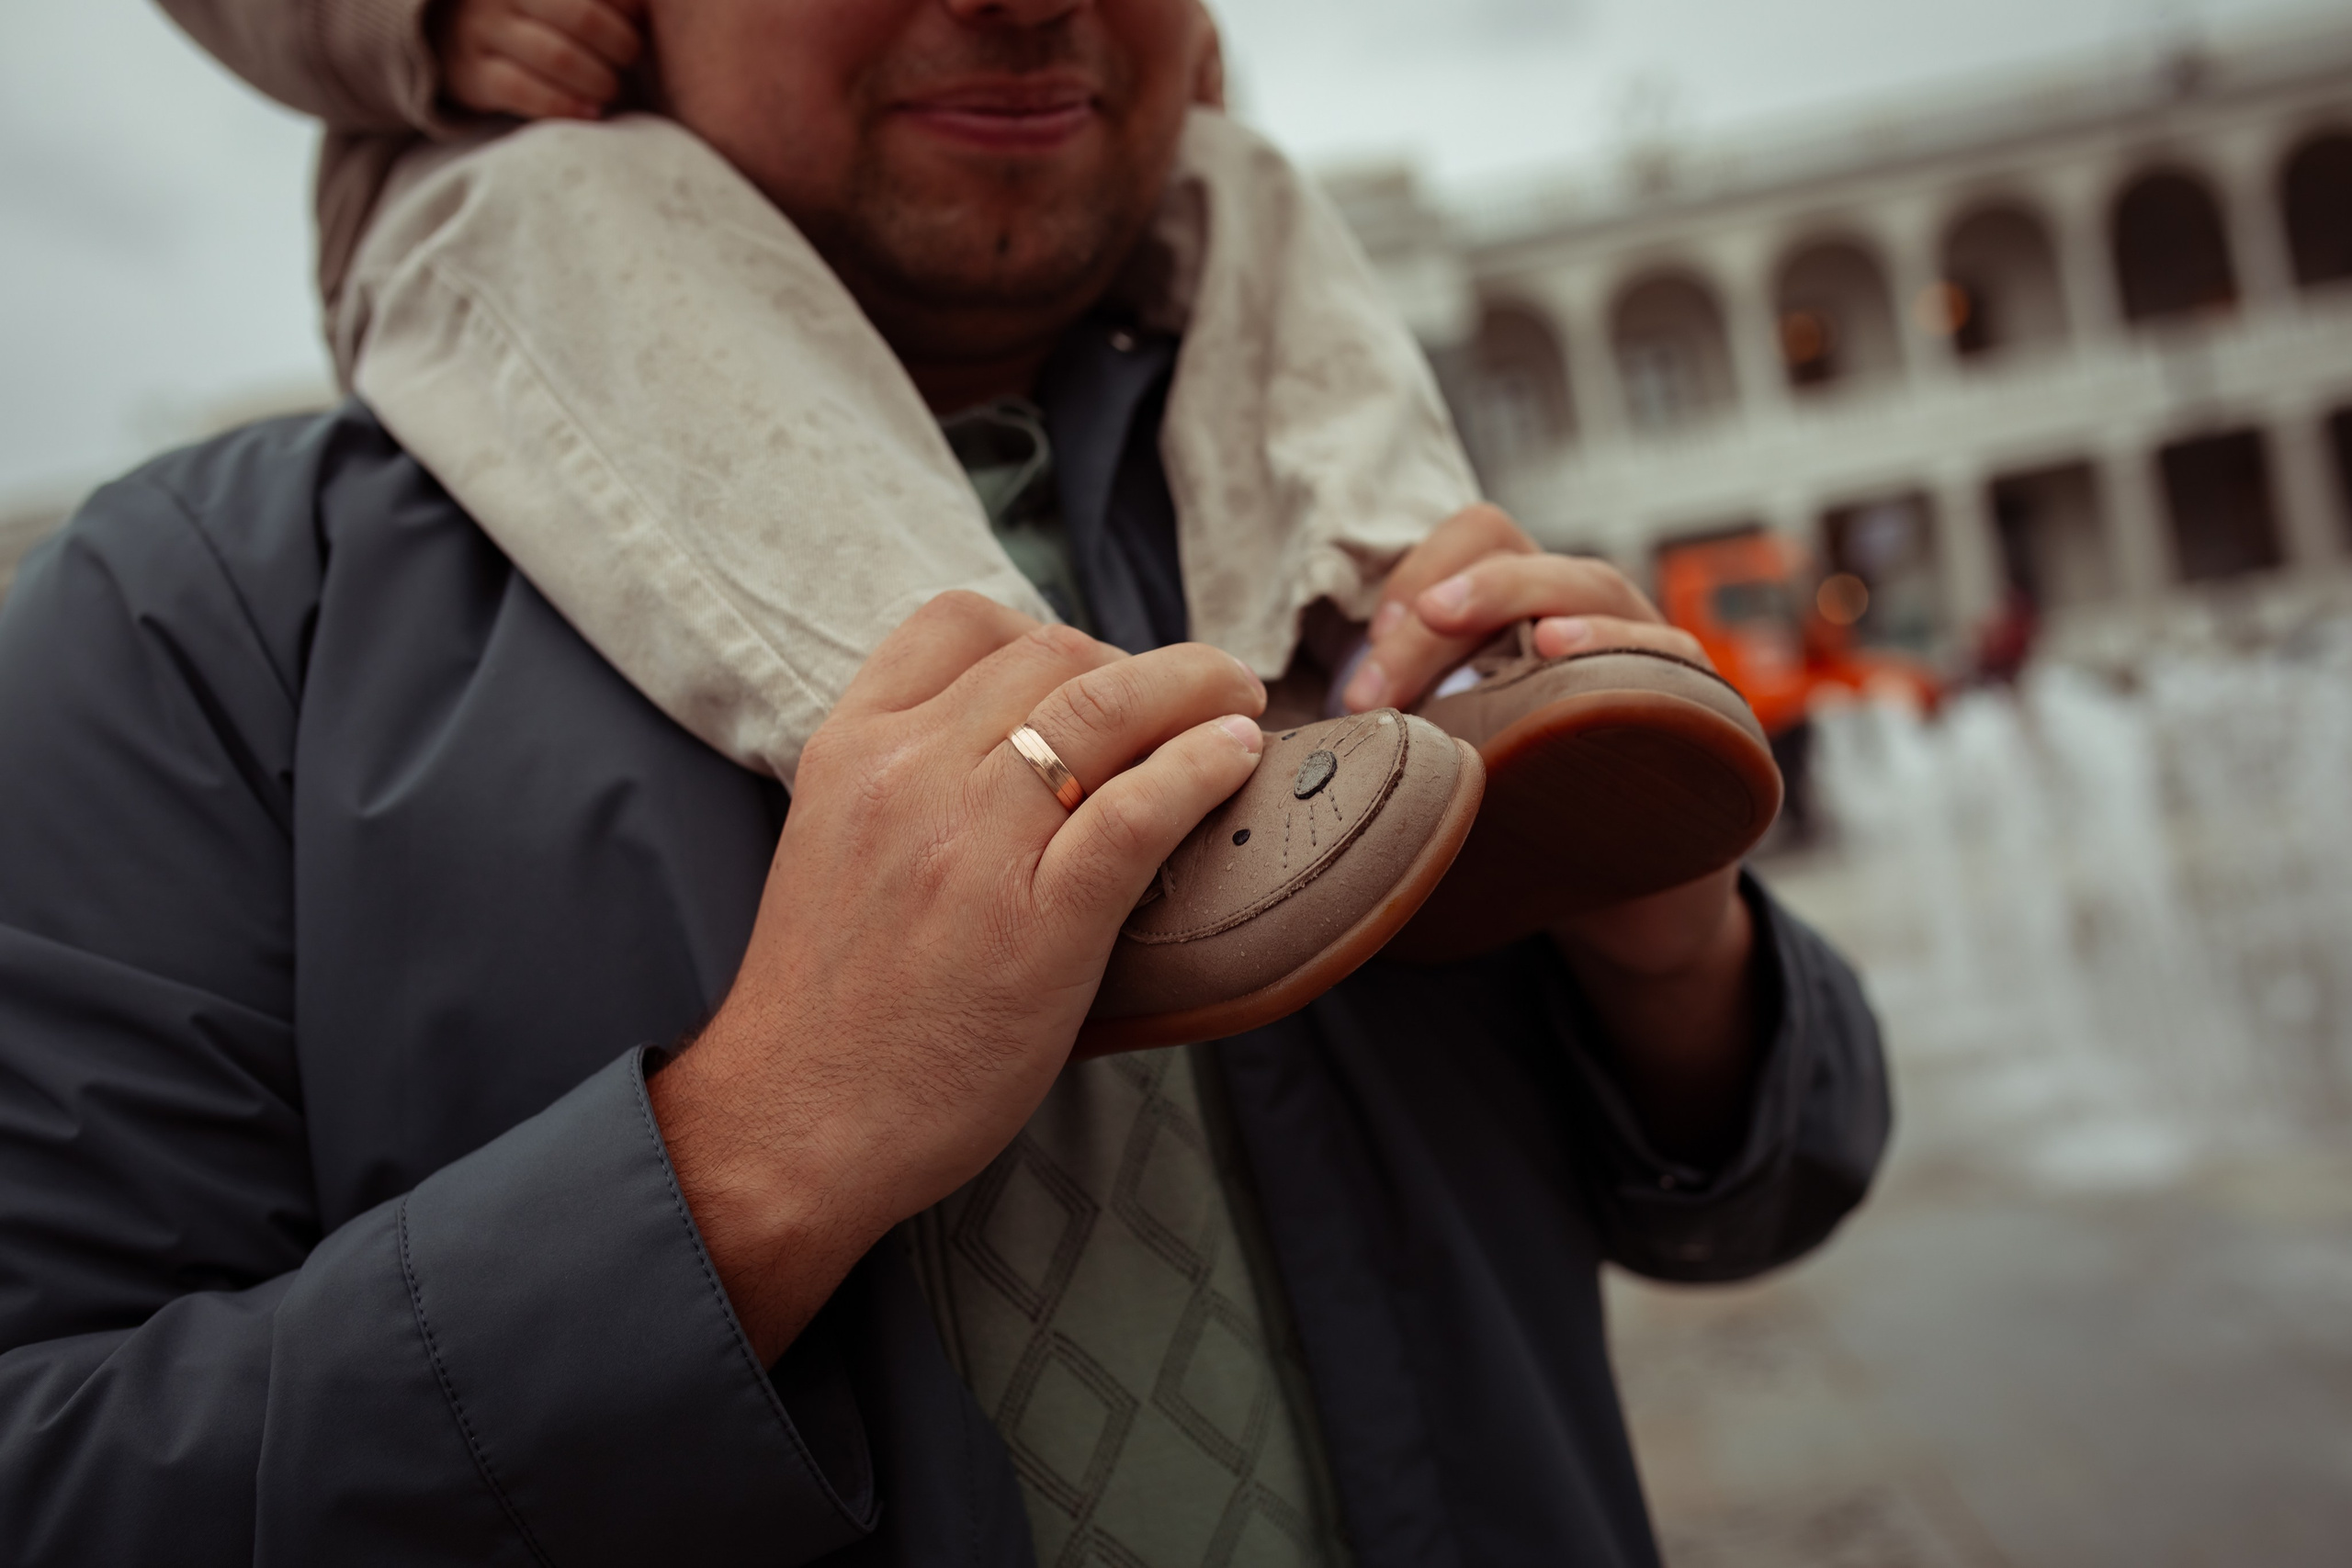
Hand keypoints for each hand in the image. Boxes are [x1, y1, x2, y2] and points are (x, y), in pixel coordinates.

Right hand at [432, 0, 645, 121]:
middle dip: (621, 44)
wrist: (448, 35)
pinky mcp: (472, 74)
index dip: (629, 7)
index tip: (641, 21)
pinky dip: (566, 106)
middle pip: (583, 16)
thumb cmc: (526, 12)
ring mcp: (482, 30)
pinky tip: (589, 111)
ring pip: (557, 56)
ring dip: (599, 79)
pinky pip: (525, 92)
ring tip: (611, 88)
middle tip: (630, 57)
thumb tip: (648, 8)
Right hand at [649, 594, 1265, 1361]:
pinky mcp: (1039, 921)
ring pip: (1107, 704)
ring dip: (1194, 687)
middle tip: (1189, 699)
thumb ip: (910, 782)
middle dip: (1137, 664)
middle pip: (1053, 652)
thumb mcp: (838, 845)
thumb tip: (1022, 747)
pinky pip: (1140, 808)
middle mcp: (908, 773)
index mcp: (851, 748)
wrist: (790, 1127)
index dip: (1049, 631)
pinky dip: (1202, 766)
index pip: (963, 621)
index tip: (1094, 671)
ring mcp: (973, 843)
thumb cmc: (827, 1004)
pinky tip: (1235, 757)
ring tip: (1237, 705)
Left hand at [1346, 505, 1758, 1159]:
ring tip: (1465, 630)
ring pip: (1591, 582)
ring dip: (1518, 599)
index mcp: (1511, 620)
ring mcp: (1643, 657)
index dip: (1403, 583)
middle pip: (1511, 548)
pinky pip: (1674, 657)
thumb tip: (1256, 765)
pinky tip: (1566, 652)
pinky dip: (1624, 646)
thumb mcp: (1438, 781)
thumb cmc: (1520, 829)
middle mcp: (1578, 618)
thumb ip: (1373, 753)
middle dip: (1441, 599)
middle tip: (1382, 687)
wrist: (1628, 911)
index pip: (1460, 546)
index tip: (1356, 679)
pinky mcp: (1697, 715)